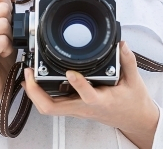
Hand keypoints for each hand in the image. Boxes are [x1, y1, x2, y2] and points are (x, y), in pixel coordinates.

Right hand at [0, 0, 17, 105]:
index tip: (5, 22)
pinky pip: (1, 41)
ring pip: (3, 25)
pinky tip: (1, 55)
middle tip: (5, 38)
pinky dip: (7, 49)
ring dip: (10, 39)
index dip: (9, 8)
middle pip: (3, 10)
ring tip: (2, 47)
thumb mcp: (5, 25)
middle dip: (11, 25)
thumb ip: (6, 4)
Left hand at [22, 41, 159, 146]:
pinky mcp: (74, 108)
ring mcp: (77, 110)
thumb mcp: (135, 80)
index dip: (77, 84)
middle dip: (37, 92)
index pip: (87, 95)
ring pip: (49, 108)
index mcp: (101, 101)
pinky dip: (40, 95)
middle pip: (53, 108)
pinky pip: (52, 105)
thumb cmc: (133, 102)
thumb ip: (127, 60)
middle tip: (30, 74)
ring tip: (28, 76)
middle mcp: (85, 108)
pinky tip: (35, 83)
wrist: (133, 119)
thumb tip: (120, 44)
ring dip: (34, 94)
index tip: (70, 72)